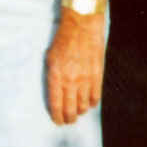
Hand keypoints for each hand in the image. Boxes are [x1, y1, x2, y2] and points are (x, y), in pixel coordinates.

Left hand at [45, 8, 105, 124]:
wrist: (81, 25)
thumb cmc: (62, 39)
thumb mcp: (49, 56)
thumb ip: (52, 74)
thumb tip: (55, 90)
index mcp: (56, 75)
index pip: (56, 103)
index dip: (57, 115)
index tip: (57, 121)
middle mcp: (71, 80)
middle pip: (70, 108)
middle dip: (68, 118)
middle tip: (68, 121)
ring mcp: (85, 78)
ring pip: (83, 105)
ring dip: (80, 112)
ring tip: (77, 114)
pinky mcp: (97, 74)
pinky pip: (95, 96)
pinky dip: (91, 103)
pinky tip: (88, 105)